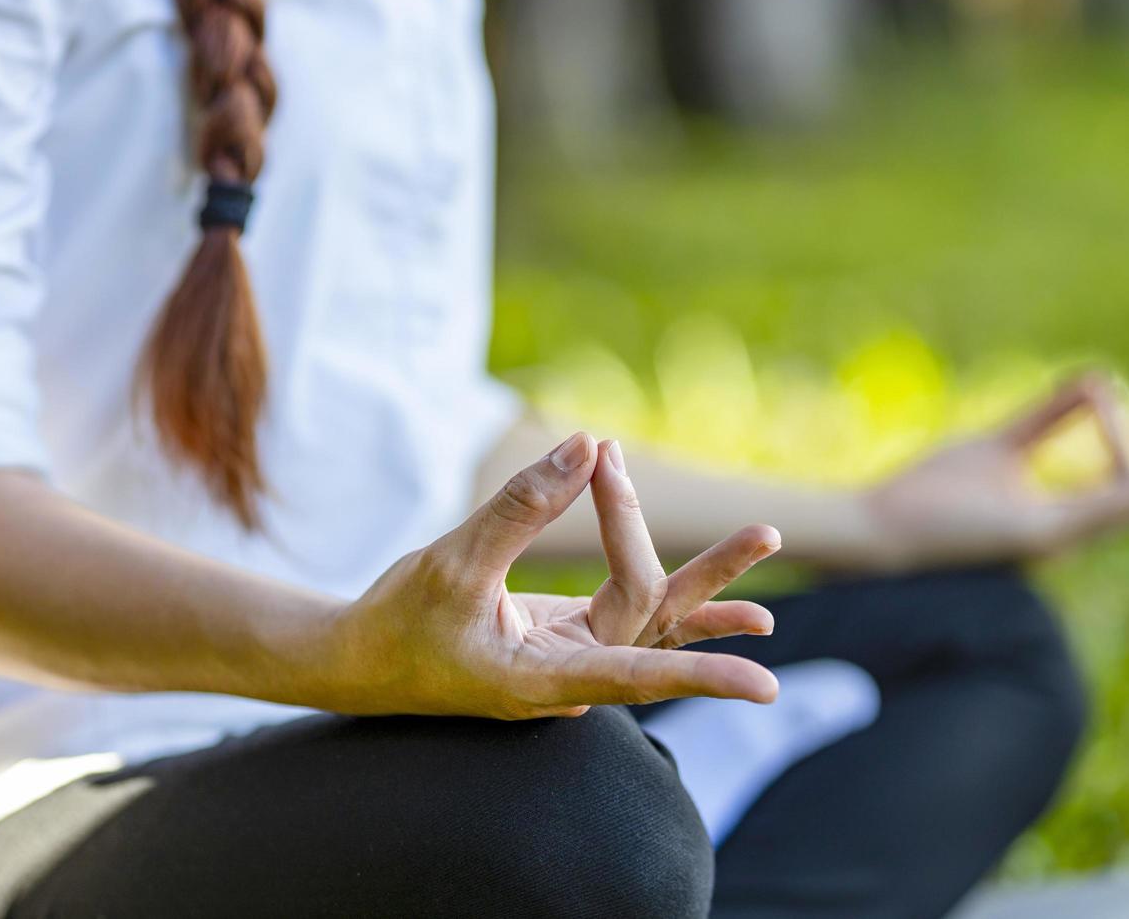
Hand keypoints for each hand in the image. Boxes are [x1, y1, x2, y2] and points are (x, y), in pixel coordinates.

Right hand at [329, 433, 782, 718]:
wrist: (361, 660)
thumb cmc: (398, 623)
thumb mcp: (454, 563)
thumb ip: (522, 508)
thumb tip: (586, 445)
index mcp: (544, 679)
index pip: (639, 673)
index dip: (704, 677)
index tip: (761, 684)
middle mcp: (574, 676)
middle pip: (653, 613)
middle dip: (686, 559)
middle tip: (724, 511)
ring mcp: (576, 658)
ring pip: (658, 616)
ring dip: (713, 581)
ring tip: (767, 539)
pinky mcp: (571, 639)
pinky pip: (640, 619)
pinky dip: (687, 608)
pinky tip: (743, 612)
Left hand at [856, 375, 1128, 570]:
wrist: (876, 533)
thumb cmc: (928, 495)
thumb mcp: (999, 445)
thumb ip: (1048, 419)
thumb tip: (1095, 381)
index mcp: (1053, 521)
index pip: (1116, 490)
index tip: (1114, 399)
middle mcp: (1058, 538)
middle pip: (1127, 498)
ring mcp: (1051, 540)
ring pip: (1123, 505)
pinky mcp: (1035, 535)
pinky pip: (1100, 510)